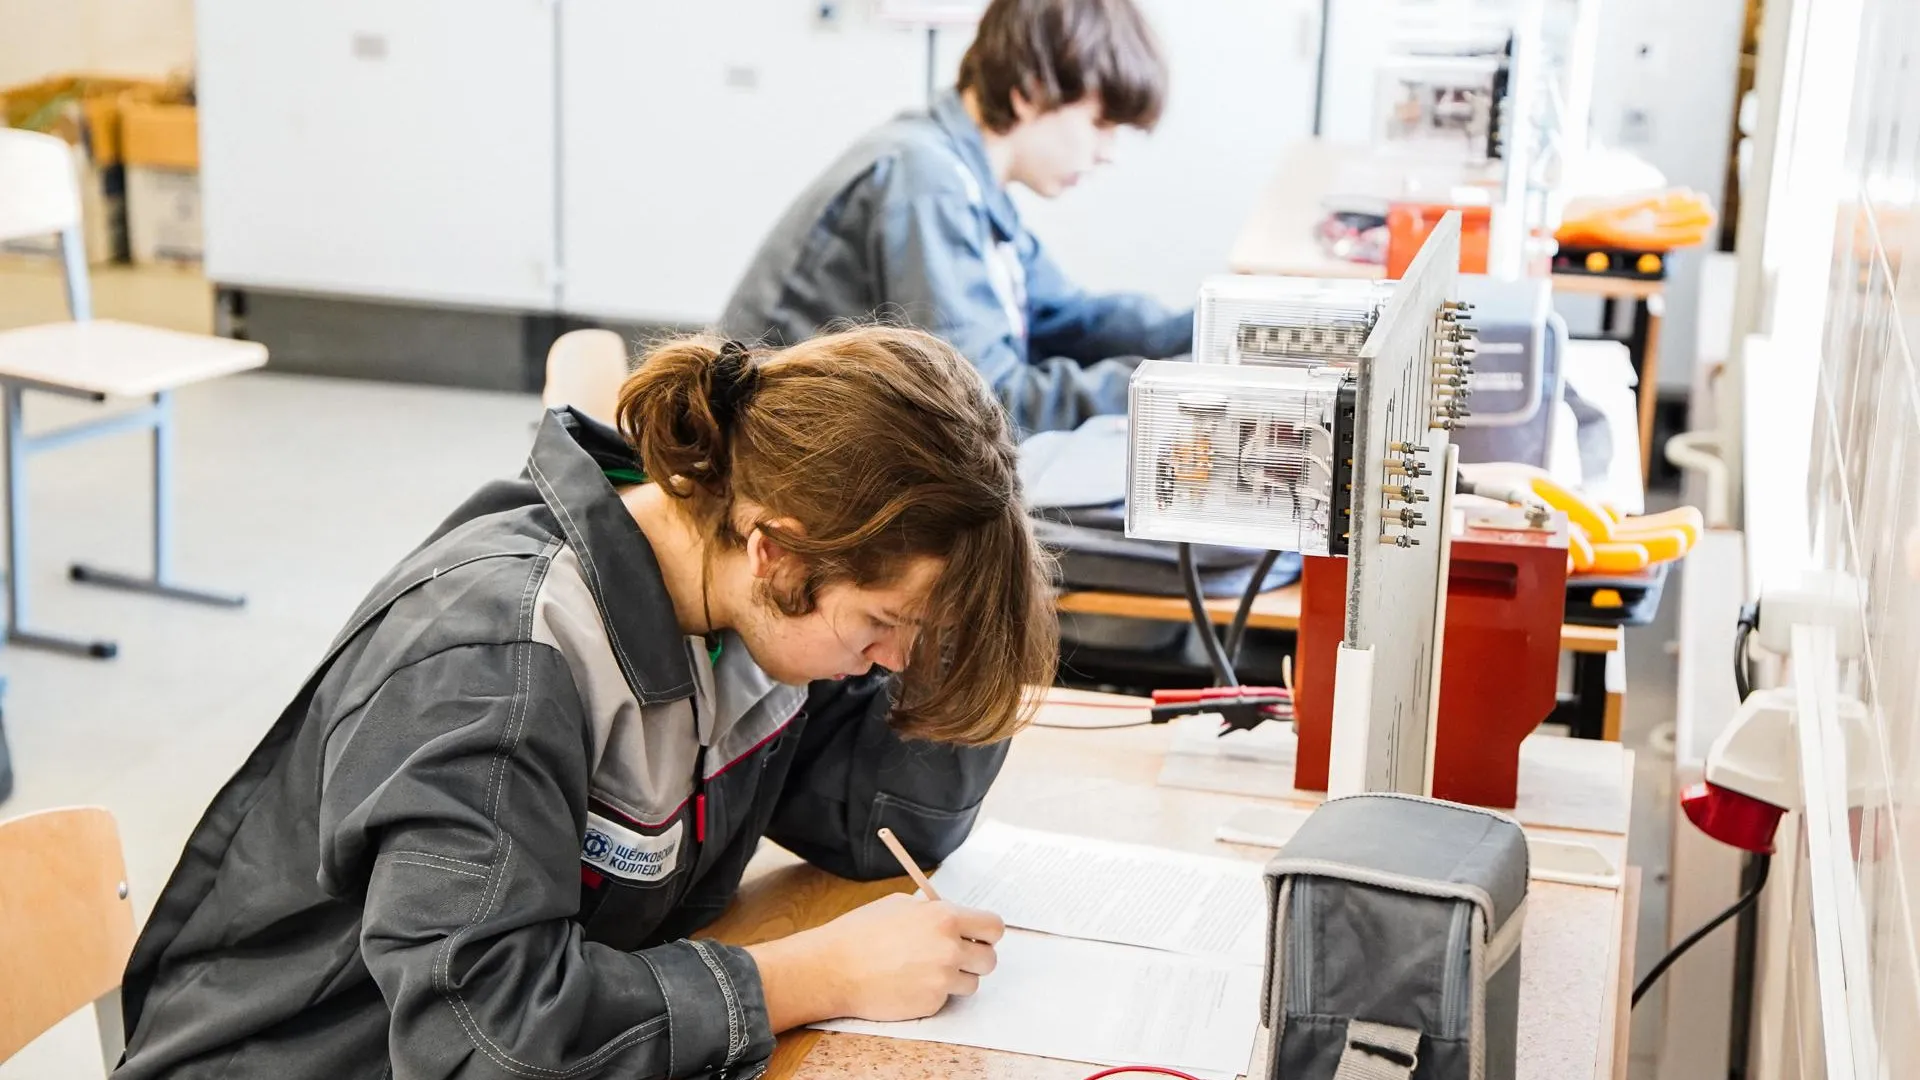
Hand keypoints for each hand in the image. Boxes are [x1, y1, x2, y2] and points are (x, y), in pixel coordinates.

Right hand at [748, 893, 1004, 1028]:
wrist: (834, 968)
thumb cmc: (861, 933)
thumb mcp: (900, 905)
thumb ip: (933, 912)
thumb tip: (952, 918)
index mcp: (945, 918)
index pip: (994, 927)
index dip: (987, 933)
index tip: (978, 936)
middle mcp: (950, 949)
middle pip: (990, 960)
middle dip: (975, 958)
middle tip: (956, 956)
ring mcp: (942, 979)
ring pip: (971, 983)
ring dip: (956, 978)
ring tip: (927, 970)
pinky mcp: (931, 1003)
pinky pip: (946, 999)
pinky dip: (933, 993)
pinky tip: (909, 983)